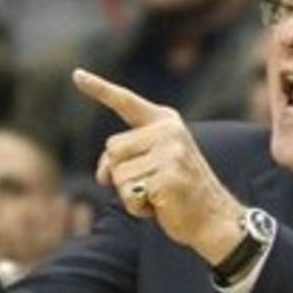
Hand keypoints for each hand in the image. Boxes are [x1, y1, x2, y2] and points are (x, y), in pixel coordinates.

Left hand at [73, 68, 243, 265]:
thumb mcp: (154, 163)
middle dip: (121, 174)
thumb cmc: (178, 192)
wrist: (214, 218)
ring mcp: (171, 153)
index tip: (77, 75)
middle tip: (150, 184)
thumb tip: (103, 174)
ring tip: (158, 196)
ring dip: (130, 195)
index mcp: (166, 122)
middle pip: (112, 149)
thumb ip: (126, 157)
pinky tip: (162, 206)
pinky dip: (138, 208)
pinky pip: (130, 195)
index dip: (99, 88)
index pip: (126, 102)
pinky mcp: (169, 177)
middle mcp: (168, 132)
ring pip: (118, 175)